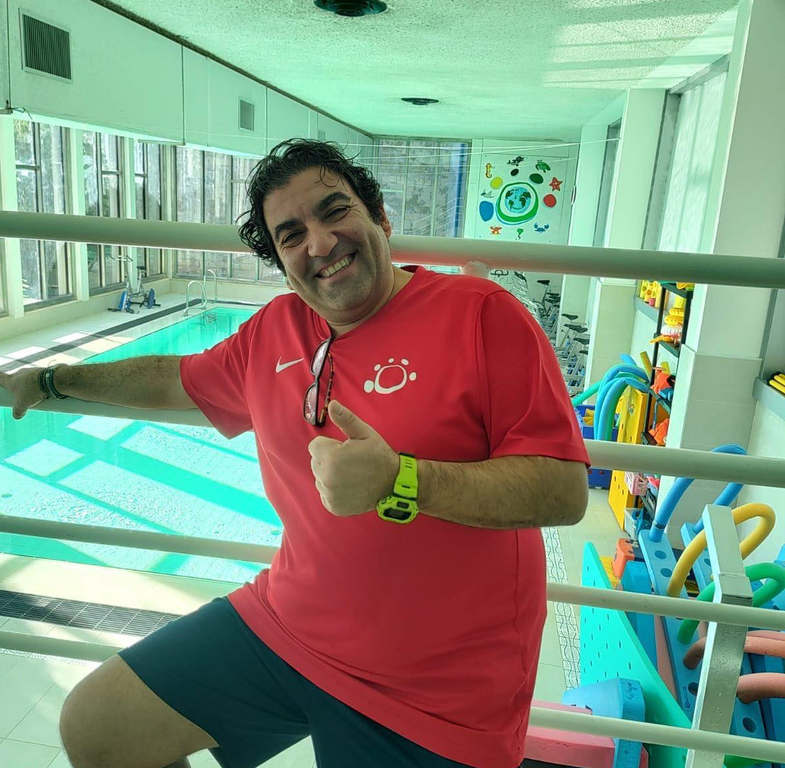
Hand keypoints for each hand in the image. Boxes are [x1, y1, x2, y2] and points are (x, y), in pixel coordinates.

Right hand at [0, 368, 45, 419]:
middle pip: (16, 380)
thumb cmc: (32, 390)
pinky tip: (46, 393)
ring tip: (37, 397)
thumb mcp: (22, 405)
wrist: (51, 380)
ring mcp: (32, 371)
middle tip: (22, 396)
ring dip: (31, 388)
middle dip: (18, 388)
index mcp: (11, 380)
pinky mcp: (43, 372)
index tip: (0, 382)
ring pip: (29, 380)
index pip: (0, 377)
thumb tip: (16, 416)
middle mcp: (20, 373)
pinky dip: (41, 386)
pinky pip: (39, 380)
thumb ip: (18, 411)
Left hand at [308, 400, 398, 516]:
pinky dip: (334, 491)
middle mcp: (327, 477)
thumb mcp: (365, 433)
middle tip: (350, 462)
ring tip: (351, 475)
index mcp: (331, 457)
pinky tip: (350, 487)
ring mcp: (329, 494)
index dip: (330, 445)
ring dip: (330, 475)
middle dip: (329, 459)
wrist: (394, 484)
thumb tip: (331, 404)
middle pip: (316, 462)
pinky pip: (325, 494)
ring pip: (320, 478)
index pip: (315, 446)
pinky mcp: (333, 506)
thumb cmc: (379, 456)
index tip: (345, 449)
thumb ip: (346, 419)